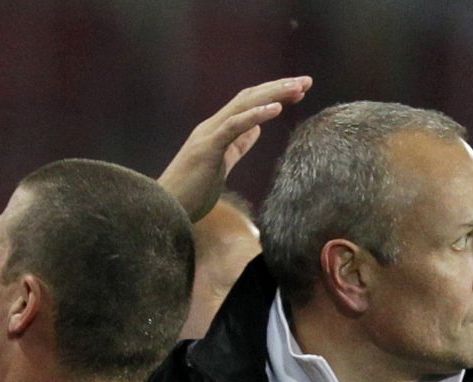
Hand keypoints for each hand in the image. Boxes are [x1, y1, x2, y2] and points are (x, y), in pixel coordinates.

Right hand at [158, 76, 312, 220]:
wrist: (165, 210)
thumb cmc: (190, 193)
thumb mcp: (221, 165)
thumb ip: (237, 146)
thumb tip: (256, 130)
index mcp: (216, 131)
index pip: (248, 103)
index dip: (274, 94)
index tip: (300, 91)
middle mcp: (211, 127)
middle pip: (249, 97)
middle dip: (279, 87)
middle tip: (307, 81)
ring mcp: (208, 135)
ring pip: (244, 104)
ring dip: (273, 94)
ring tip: (298, 88)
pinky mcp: (207, 148)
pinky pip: (234, 125)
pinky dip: (256, 114)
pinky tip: (276, 108)